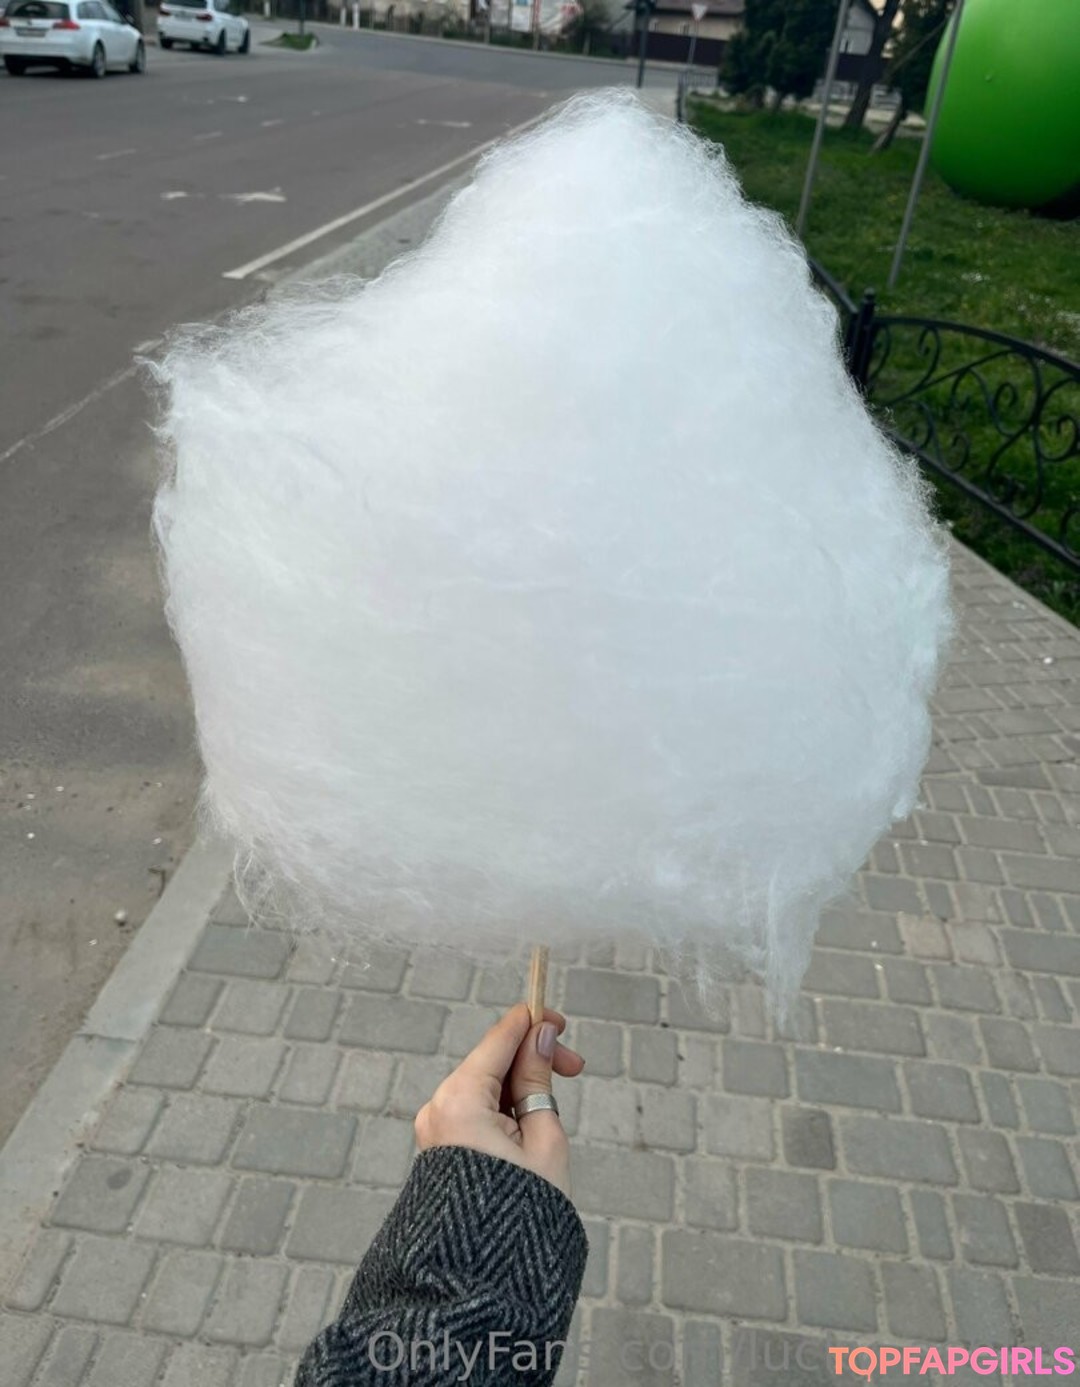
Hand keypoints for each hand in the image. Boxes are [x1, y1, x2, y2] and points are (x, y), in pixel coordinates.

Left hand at [414, 1003, 584, 1198]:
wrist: (479, 1278)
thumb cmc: (521, 1212)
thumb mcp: (545, 1139)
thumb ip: (538, 1079)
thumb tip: (539, 1036)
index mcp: (460, 1100)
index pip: (498, 1040)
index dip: (532, 1023)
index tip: (562, 1022)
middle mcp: (437, 1106)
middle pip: (490, 1060)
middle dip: (532, 1059)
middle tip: (577, 1069)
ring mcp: (433, 1126)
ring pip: (483, 1085)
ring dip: (519, 1085)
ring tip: (554, 1110)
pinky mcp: (437, 1144)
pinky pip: (473, 1109)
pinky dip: (501, 1107)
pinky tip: (528, 1122)